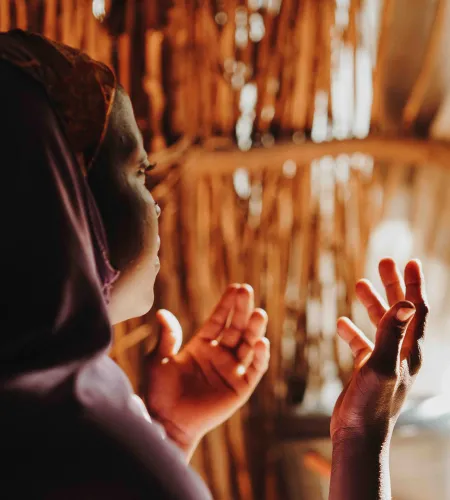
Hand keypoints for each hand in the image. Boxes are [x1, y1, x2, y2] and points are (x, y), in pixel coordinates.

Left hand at [144, 284, 269, 458]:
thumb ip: (167, 337)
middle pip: (236, 328)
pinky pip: (254, 369)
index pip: (219, 320)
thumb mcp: (160, 360)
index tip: (236, 287)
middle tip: (247, 291)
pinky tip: (260, 342)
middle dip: (242, 310)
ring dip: (255, 329)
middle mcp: (220, 355)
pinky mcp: (240, 388)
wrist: (167, 422)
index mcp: (202, 345)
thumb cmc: (160, 392)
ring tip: (259, 313)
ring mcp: (232, 370)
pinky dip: (259, 356)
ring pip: (248, 345)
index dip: (227, 305)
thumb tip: (162, 312)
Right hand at [331, 258, 428, 441]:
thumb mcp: (382, 364)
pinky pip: (361, 343)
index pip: (417, 310)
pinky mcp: (367, 370)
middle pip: (400, 311)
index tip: (410, 261)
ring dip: (372, 303)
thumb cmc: (373, 404)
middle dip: (393, 285)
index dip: (415, 284)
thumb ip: (392, 332)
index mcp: (411, 350)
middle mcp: (400, 353)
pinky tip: (341, 323)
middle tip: (383, 262)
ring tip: (359, 283)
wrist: (358, 435)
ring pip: (380, 324)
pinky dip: (352, 331)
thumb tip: (408, 302)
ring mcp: (384, 360)